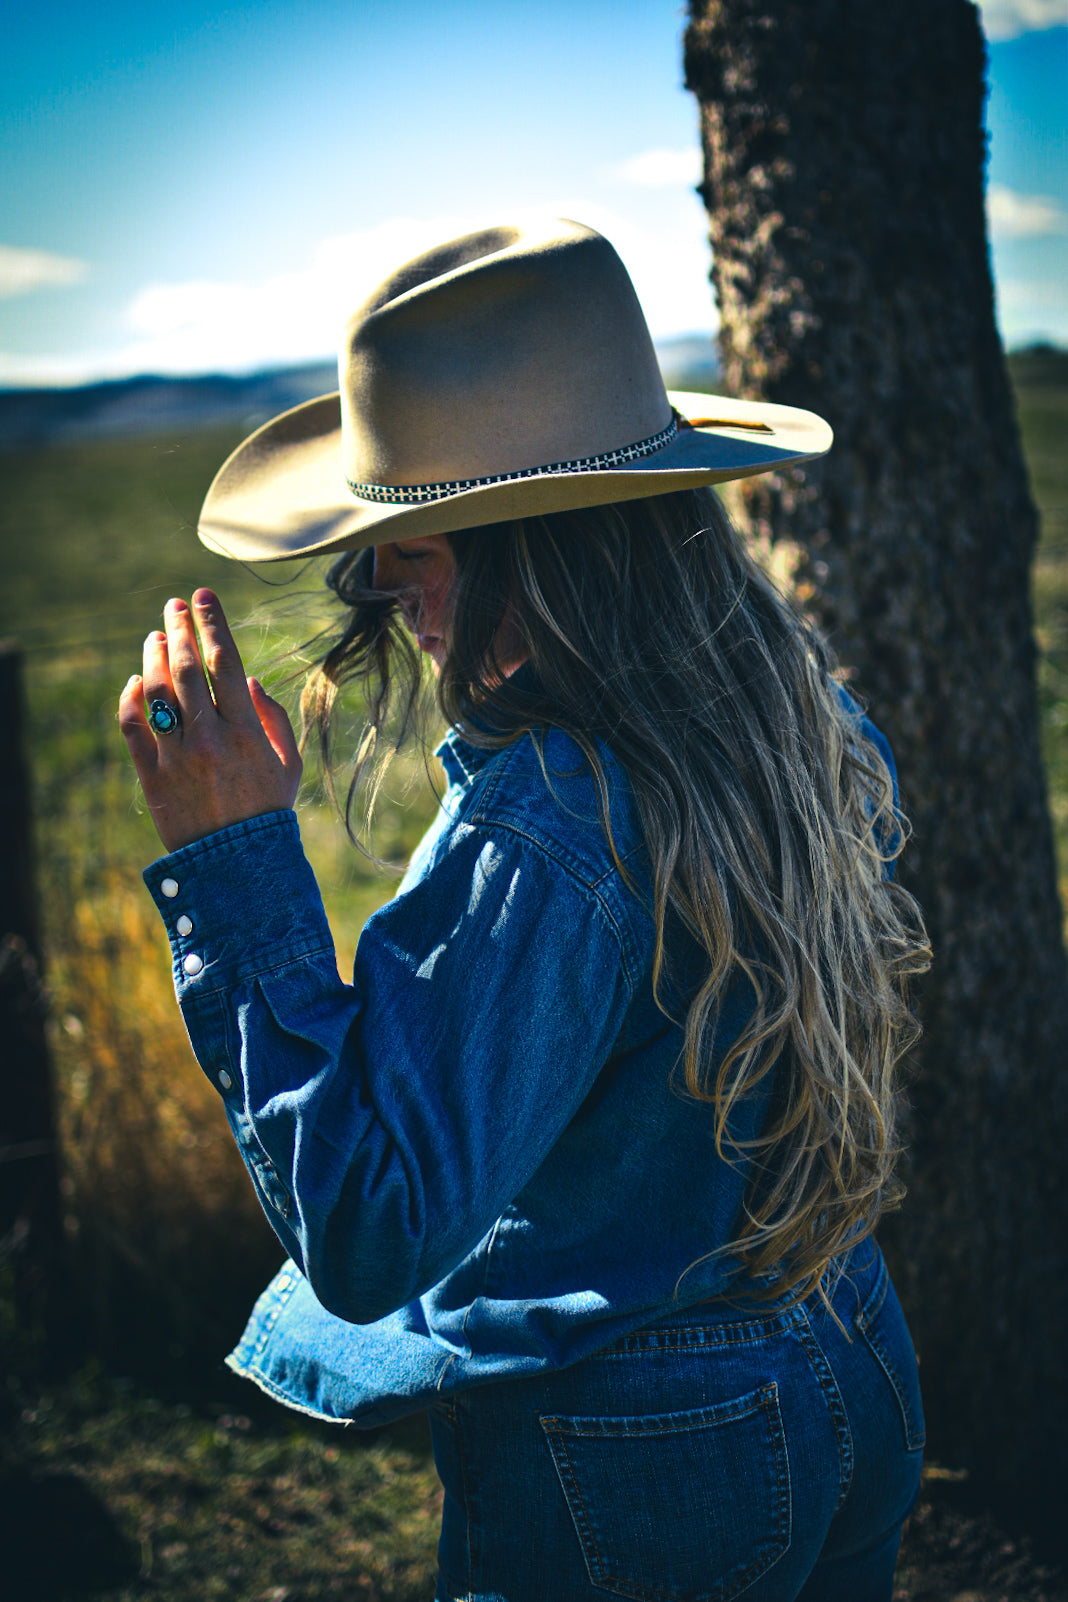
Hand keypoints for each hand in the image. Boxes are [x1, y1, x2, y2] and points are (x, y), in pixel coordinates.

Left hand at [119, 589, 301, 852]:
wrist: (237, 864)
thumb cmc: (268, 810)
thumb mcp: (287, 764)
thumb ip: (273, 718)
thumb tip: (248, 681)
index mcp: (247, 732)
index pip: (226, 662)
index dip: (213, 623)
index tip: (203, 597)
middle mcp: (210, 739)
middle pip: (188, 668)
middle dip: (180, 629)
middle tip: (174, 605)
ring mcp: (177, 758)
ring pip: (157, 692)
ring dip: (153, 657)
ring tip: (156, 637)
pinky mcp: (152, 776)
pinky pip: (132, 728)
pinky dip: (130, 699)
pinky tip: (135, 682)